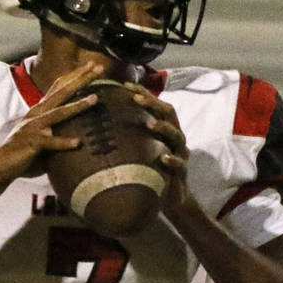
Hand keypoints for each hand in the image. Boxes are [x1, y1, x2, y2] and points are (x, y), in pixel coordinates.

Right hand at [0, 62, 102, 180]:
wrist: (0, 165)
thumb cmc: (24, 151)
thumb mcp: (42, 134)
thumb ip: (58, 127)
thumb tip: (82, 129)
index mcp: (40, 110)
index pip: (60, 87)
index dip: (76, 74)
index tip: (92, 64)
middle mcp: (38, 114)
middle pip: (62, 92)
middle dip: (81, 79)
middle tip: (99, 67)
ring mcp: (34, 127)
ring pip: (59, 114)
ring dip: (77, 106)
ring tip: (94, 99)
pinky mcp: (32, 143)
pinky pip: (50, 143)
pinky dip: (64, 142)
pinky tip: (78, 142)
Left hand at [123, 82, 191, 215]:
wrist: (170, 196)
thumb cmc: (152, 169)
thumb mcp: (140, 149)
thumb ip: (129, 134)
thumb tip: (100, 121)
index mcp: (165, 128)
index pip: (156, 105)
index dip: (143, 94)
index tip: (125, 86)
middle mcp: (175, 136)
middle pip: (169, 113)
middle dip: (153, 104)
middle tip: (136, 99)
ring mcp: (180, 153)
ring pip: (176, 135)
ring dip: (163, 128)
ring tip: (150, 124)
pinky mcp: (182, 171)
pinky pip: (180, 163)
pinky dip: (172, 160)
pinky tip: (163, 158)